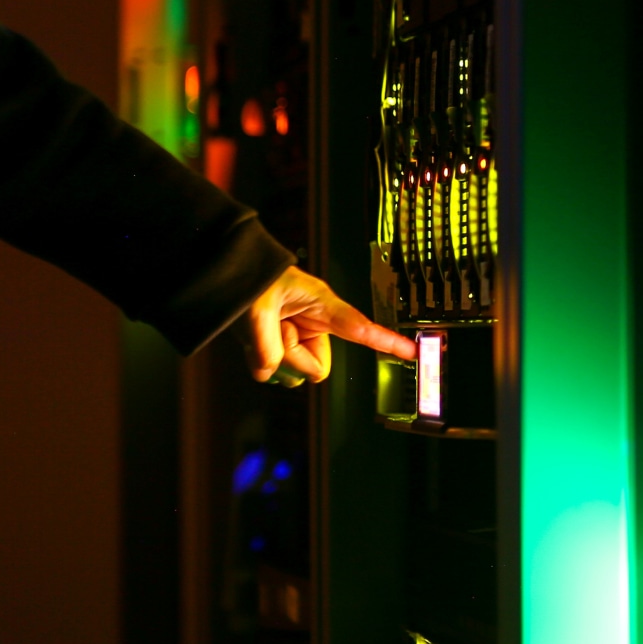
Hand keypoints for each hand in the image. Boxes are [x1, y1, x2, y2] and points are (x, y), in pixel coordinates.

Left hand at [243, 265, 416, 383]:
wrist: (230, 271)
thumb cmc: (251, 278)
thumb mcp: (255, 309)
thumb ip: (265, 346)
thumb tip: (269, 373)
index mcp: (321, 304)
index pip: (361, 328)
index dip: (387, 342)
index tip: (412, 352)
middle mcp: (315, 322)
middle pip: (317, 363)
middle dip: (292, 357)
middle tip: (270, 332)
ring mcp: (299, 333)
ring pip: (295, 368)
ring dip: (272, 356)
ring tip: (258, 329)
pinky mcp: (283, 342)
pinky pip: (277, 368)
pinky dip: (261, 360)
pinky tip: (253, 339)